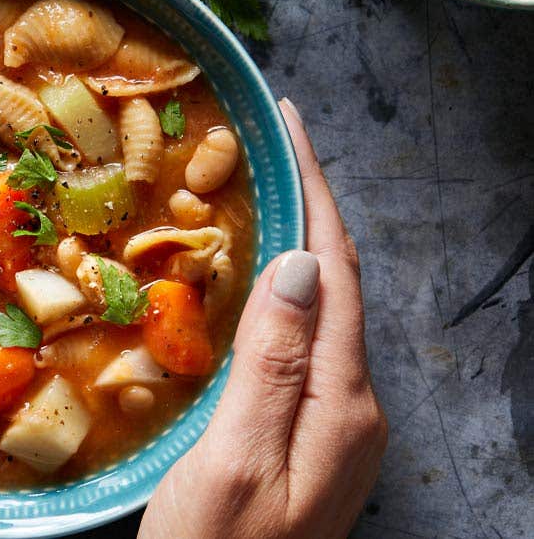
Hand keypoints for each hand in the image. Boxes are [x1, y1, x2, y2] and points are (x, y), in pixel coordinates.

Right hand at [139, 99, 387, 537]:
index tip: (287, 122)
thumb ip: (271, 364)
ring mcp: (332, 430)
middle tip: (263, 145)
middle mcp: (352, 410)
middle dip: (307, 206)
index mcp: (342, 405)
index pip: (337, 271)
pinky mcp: (306, 444)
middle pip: (337, 285)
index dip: (314, 190)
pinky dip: (278, 299)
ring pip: (319, 315)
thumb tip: (301, 263)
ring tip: (253, 195)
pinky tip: (246, 288)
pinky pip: (300, 348)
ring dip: (293, 248)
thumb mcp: (232, 461)